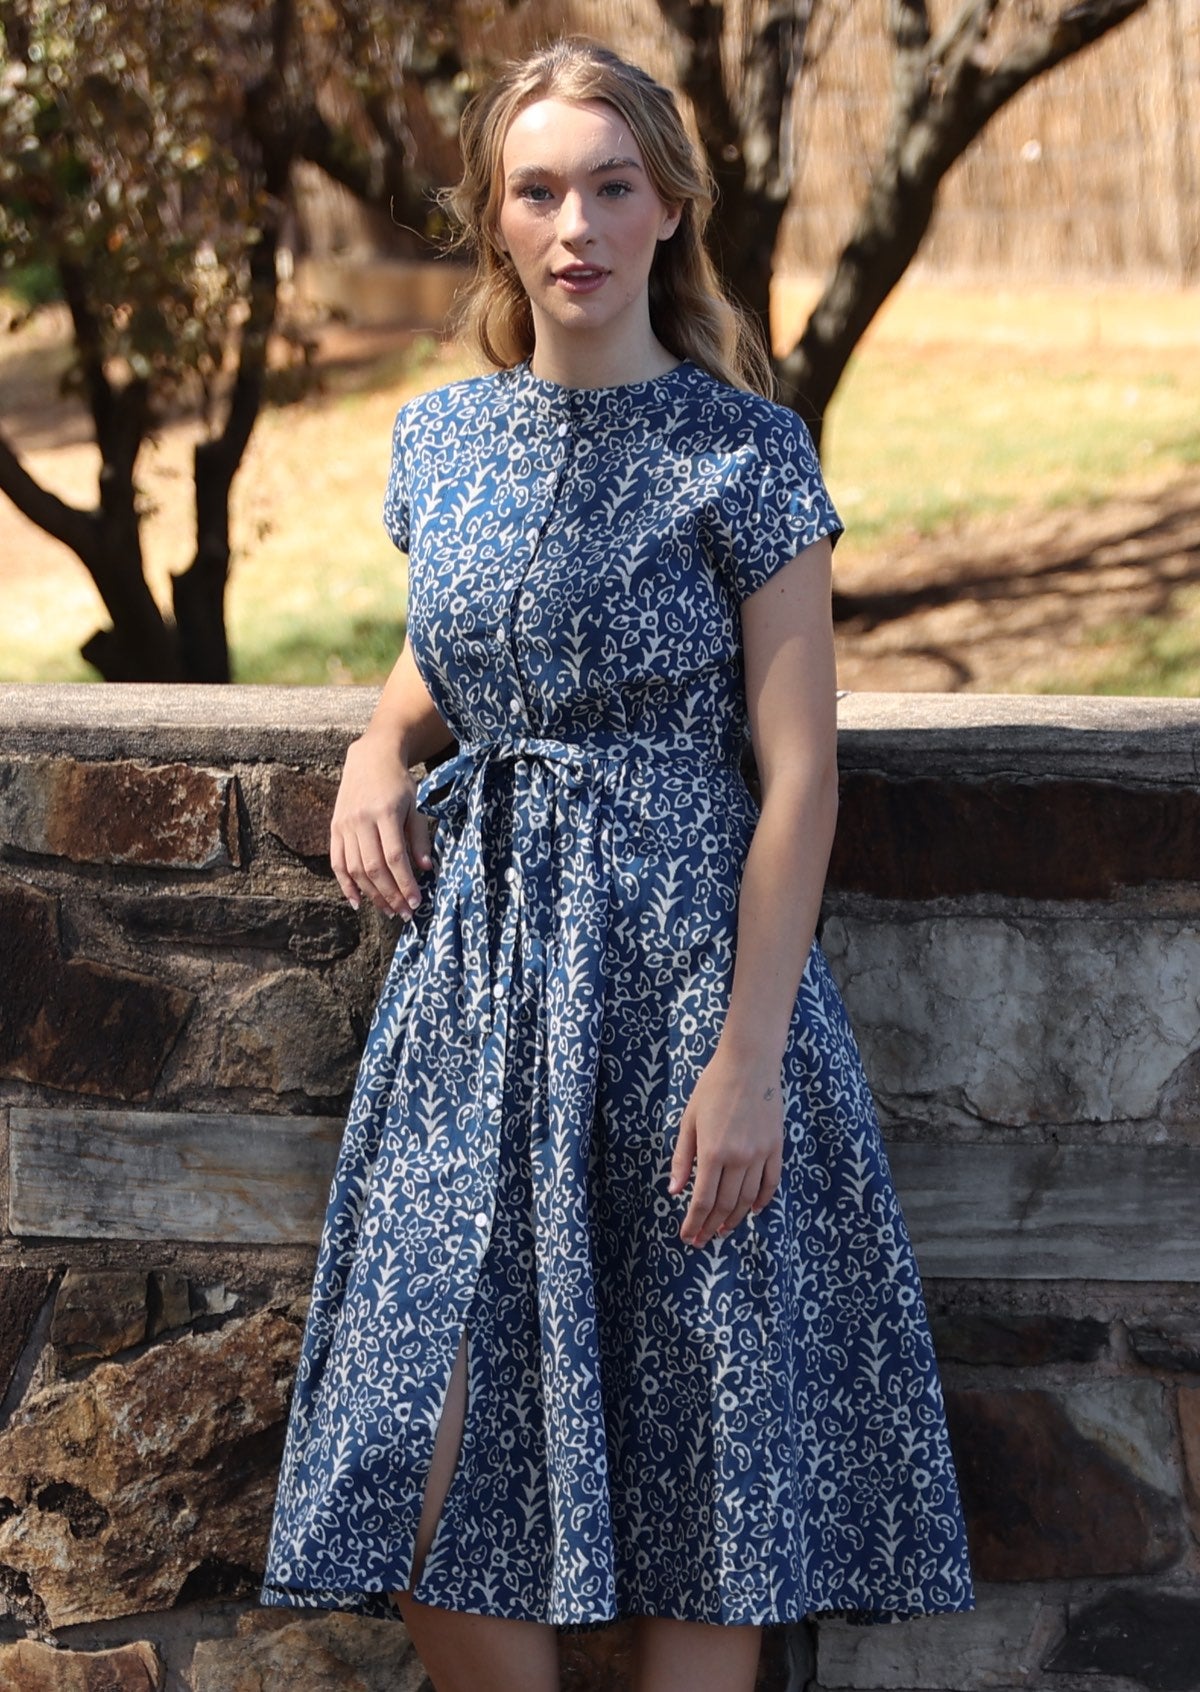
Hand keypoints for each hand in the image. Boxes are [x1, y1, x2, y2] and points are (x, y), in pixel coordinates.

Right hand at [330, 730, 433, 917]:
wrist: (370, 757)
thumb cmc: (399, 782)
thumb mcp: (415, 805)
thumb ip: (419, 837)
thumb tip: (426, 869)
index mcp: (385, 812)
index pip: (395, 857)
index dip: (405, 883)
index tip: (416, 902)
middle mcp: (361, 820)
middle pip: (374, 868)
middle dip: (390, 895)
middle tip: (404, 913)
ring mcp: (344, 824)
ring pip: (355, 869)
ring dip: (372, 894)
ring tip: (387, 910)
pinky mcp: (334, 828)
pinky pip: (337, 862)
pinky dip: (345, 885)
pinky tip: (357, 902)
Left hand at [668, 1043, 783, 1247]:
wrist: (749, 1063)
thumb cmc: (713, 1087)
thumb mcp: (689, 1120)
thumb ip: (683, 1158)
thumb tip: (674, 1191)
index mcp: (713, 1151)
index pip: (702, 1200)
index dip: (694, 1222)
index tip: (687, 1237)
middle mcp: (739, 1158)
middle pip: (724, 1205)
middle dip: (711, 1227)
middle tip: (702, 1241)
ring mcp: (760, 1154)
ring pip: (747, 1199)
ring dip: (734, 1219)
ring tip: (723, 1231)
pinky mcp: (776, 1147)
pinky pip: (770, 1182)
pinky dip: (762, 1201)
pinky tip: (752, 1211)